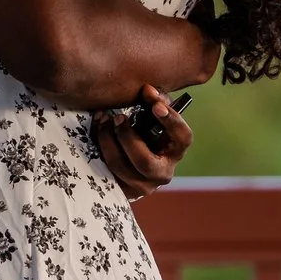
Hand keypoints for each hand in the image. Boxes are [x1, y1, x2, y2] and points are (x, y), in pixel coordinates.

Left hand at [93, 86, 191, 200]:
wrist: (131, 163)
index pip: (183, 138)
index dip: (171, 122)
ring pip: (120, 166)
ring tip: (103, 120)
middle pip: (144, 161)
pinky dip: (99, 146)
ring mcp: (142, 185)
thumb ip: (154, 103)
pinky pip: (106, 169)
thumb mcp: (154, 118)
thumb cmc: (146, 133)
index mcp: (175, 151)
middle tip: (118, 117)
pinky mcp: (123, 189)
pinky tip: (97, 129)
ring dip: (107, 140)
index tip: (156, 106)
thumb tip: (147, 89)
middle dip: (127, 137)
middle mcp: (162, 172)